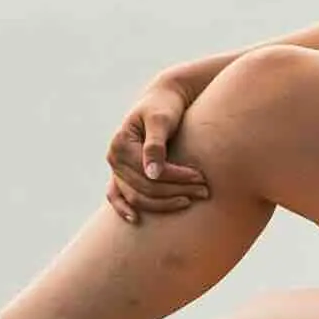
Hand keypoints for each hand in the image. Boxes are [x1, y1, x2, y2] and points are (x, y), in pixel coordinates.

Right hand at [105, 69, 214, 224]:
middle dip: (175, 192)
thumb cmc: (165, 106)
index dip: (176, 178)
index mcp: (120, 144)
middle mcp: (114, 158)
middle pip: (144, 188)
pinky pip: (117, 196)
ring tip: (191, 200)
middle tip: (204, 191)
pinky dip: (124, 209)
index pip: (149, 172)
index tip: (201, 178)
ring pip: (137, 197)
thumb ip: (155, 145)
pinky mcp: (121, 174)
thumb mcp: (160, 120)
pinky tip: (136, 220)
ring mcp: (116, 169)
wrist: (163, 98)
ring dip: (164, 203)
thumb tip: (151, 174)